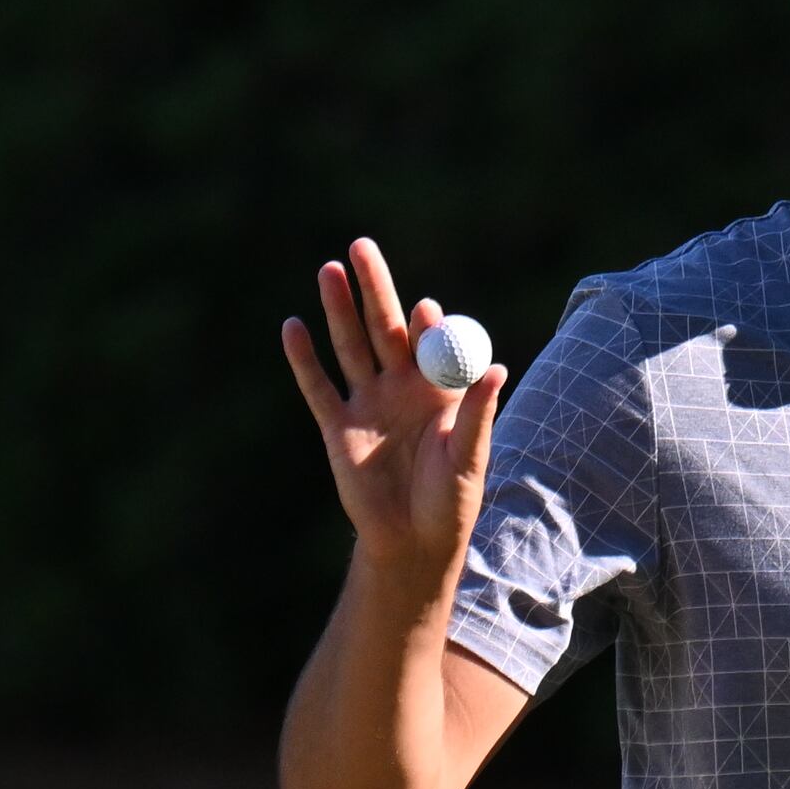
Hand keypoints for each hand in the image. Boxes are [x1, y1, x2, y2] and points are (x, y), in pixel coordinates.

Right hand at [281, 237, 506, 585]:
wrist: (413, 541)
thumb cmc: (453, 500)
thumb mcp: (470, 458)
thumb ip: (477, 414)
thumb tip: (496, 368)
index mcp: (439, 388)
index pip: (429, 342)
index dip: (424, 324)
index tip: (422, 310)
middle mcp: (401, 386)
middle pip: (383, 327)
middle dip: (373, 289)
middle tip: (361, 247)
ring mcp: (368, 402)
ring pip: (350, 346)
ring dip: (338, 309)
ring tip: (328, 270)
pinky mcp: (338, 426)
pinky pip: (318, 387)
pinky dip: (304, 359)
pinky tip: (293, 327)